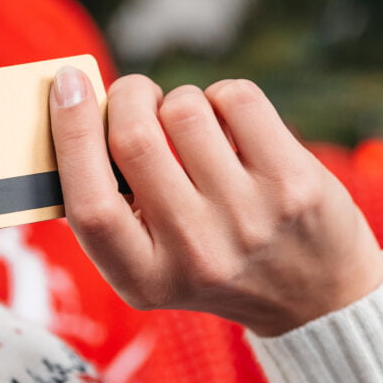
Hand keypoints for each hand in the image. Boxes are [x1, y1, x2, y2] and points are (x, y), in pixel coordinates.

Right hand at [51, 69, 382, 337]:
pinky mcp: (295, 183)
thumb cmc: (214, 259)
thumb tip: (69, 110)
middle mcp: (197, 253)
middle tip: (136, 95)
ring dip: (180, 100)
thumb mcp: (154, 264)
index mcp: (144, 280)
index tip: (67, 84)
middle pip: (135, 140)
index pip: (89, 203)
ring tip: (193, 126)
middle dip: (128, 96)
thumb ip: (110, 208)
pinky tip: (233, 126)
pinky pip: (236, 98)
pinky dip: (224, 96)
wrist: (315, 297)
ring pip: (186, 109)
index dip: (71, 134)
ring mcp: (250, 218)